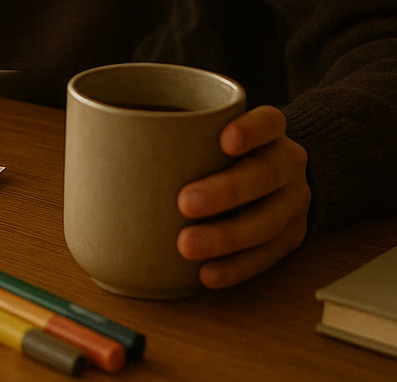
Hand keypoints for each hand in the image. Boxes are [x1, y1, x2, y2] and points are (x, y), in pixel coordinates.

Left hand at [175, 105, 310, 288]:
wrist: (279, 181)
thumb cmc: (224, 154)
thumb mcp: (212, 134)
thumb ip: (176, 134)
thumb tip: (102, 138)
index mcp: (270, 133)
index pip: (270, 122)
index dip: (252, 130)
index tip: (225, 139)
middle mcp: (288, 164)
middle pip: (266, 174)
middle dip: (227, 191)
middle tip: (185, 203)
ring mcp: (294, 203)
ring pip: (268, 222)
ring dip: (226, 237)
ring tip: (187, 246)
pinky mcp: (291, 237)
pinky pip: (267, 256)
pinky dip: (235, 267)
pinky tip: (206, 274)